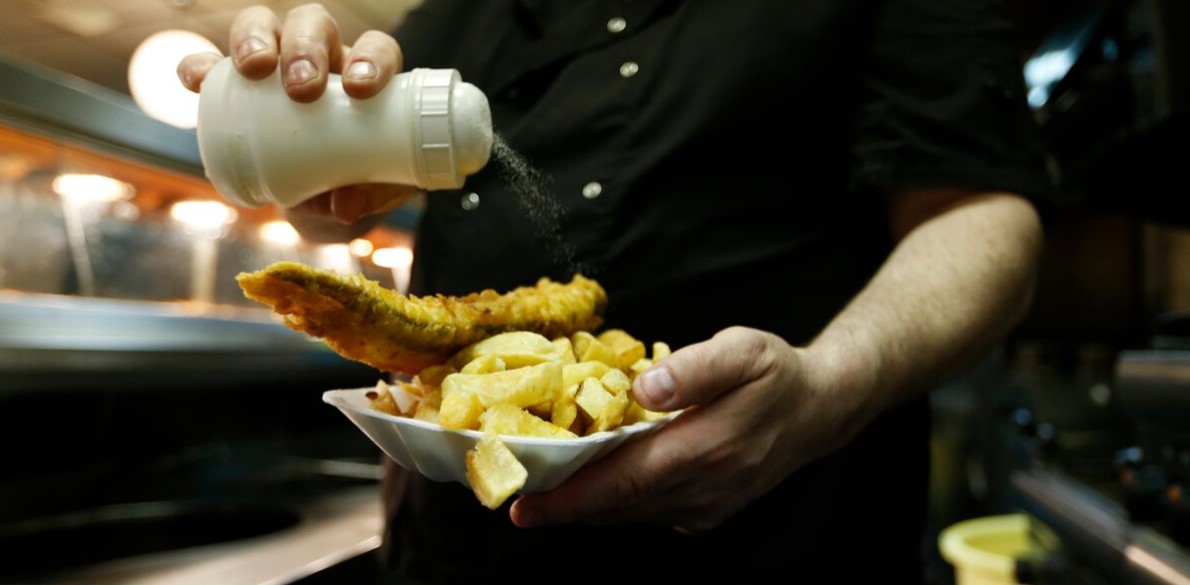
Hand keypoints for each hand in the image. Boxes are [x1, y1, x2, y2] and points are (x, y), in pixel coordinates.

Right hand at [176, 4, 414, 229]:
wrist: (321, 200)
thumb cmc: (358, 182)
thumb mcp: (374, 192)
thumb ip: (368, 196)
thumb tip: (343, 206)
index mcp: (367, 79)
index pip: (376, 49)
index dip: (371, 58)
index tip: (360, 90)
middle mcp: (325, 60)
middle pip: (314, 25)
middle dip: (305, 46)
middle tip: (301, 88)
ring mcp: (277, 67)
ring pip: (264, 26)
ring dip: (255, 38)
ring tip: (253, 69)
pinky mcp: (235, 88)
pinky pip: (212, 65)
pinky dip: (200, 65)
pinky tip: (195, 78)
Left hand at [509, 326, 872, 533]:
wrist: (820, 410)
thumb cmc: (776, 373)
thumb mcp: (744, 350)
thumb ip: (695, 367)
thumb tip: (643, 388)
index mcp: (707, 448)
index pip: (624, 481)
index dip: (571, 497)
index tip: (523, 506)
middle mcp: (704, 488)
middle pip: (617, 504)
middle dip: (562, 501)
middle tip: (511, 488)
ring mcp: (705, 507)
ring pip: (629, 512)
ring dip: (585, 502)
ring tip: (542, 481)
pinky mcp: (706, 513)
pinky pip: (648, 512)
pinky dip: (615, 500)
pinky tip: (595, 476)